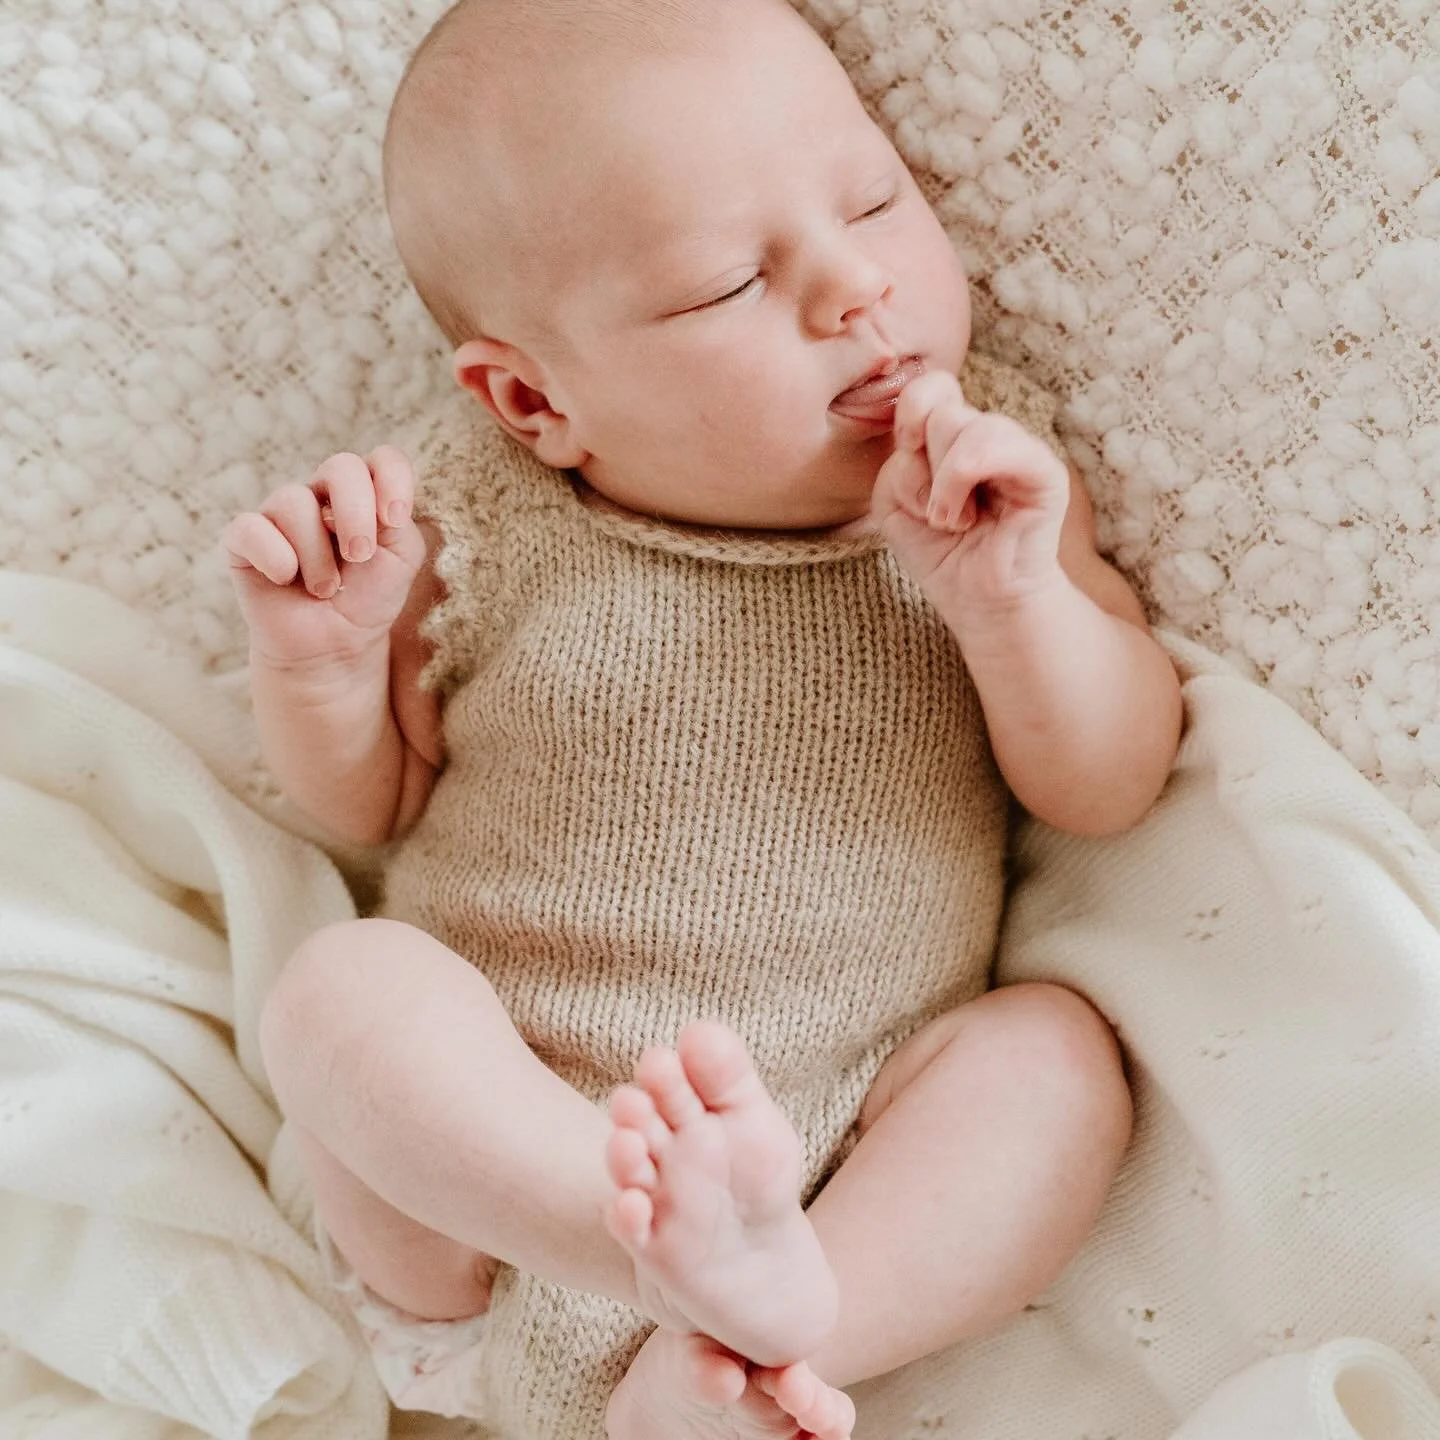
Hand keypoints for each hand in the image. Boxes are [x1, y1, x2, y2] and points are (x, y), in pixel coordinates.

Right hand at [223, 447, 426, 669]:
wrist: (332, 646)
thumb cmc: (367, 598)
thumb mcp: (400, 560)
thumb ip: (399, 522)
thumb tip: (375, 500)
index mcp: (365, 495)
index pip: (383, 460)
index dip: (393, 480)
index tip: (395, 519)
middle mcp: (321, 494)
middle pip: (341, 467)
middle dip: (356, 513)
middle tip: (359, 556)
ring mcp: (280, 512)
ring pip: (295, 502)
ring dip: (318, 556)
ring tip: (325, 588)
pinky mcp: (244, 537)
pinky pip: (251, 527)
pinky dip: (274, 557)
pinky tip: (284, 579)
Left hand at [870, 370, 1069, 613]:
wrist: (978, 601)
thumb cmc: (940, 554)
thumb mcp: (894, 505)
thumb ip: (895, 464)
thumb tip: (918, 444)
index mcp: (952, 437)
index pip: (932, 387)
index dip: (910, 411)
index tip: (905, 452)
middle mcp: (988, 436)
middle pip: (942, 409)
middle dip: (923, 465)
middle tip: (934, 510)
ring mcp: (1019, 451)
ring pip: (968, 426)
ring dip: (944, 481)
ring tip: (951, 520)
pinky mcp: (1044, 472)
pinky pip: (1004, 447)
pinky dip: (965, 478)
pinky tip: (966, 517)